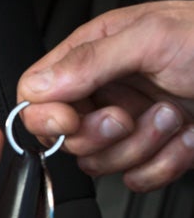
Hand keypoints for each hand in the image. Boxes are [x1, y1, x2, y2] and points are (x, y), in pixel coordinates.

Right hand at [17, 0, 193, 190]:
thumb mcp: (152, 38)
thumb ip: (88, 61)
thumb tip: (38, 85)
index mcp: (92, 54)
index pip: (37, 93)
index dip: (47, 114)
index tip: (70, 120)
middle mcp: (107, 90)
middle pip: (65, 135)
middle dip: (101, 133)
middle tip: (127, 115)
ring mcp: (132, 124)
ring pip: (100, 162)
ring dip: (143, 145)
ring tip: (174, 115)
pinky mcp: (158, 153)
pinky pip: (137, 179)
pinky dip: (166, 164)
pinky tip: (187, 137)